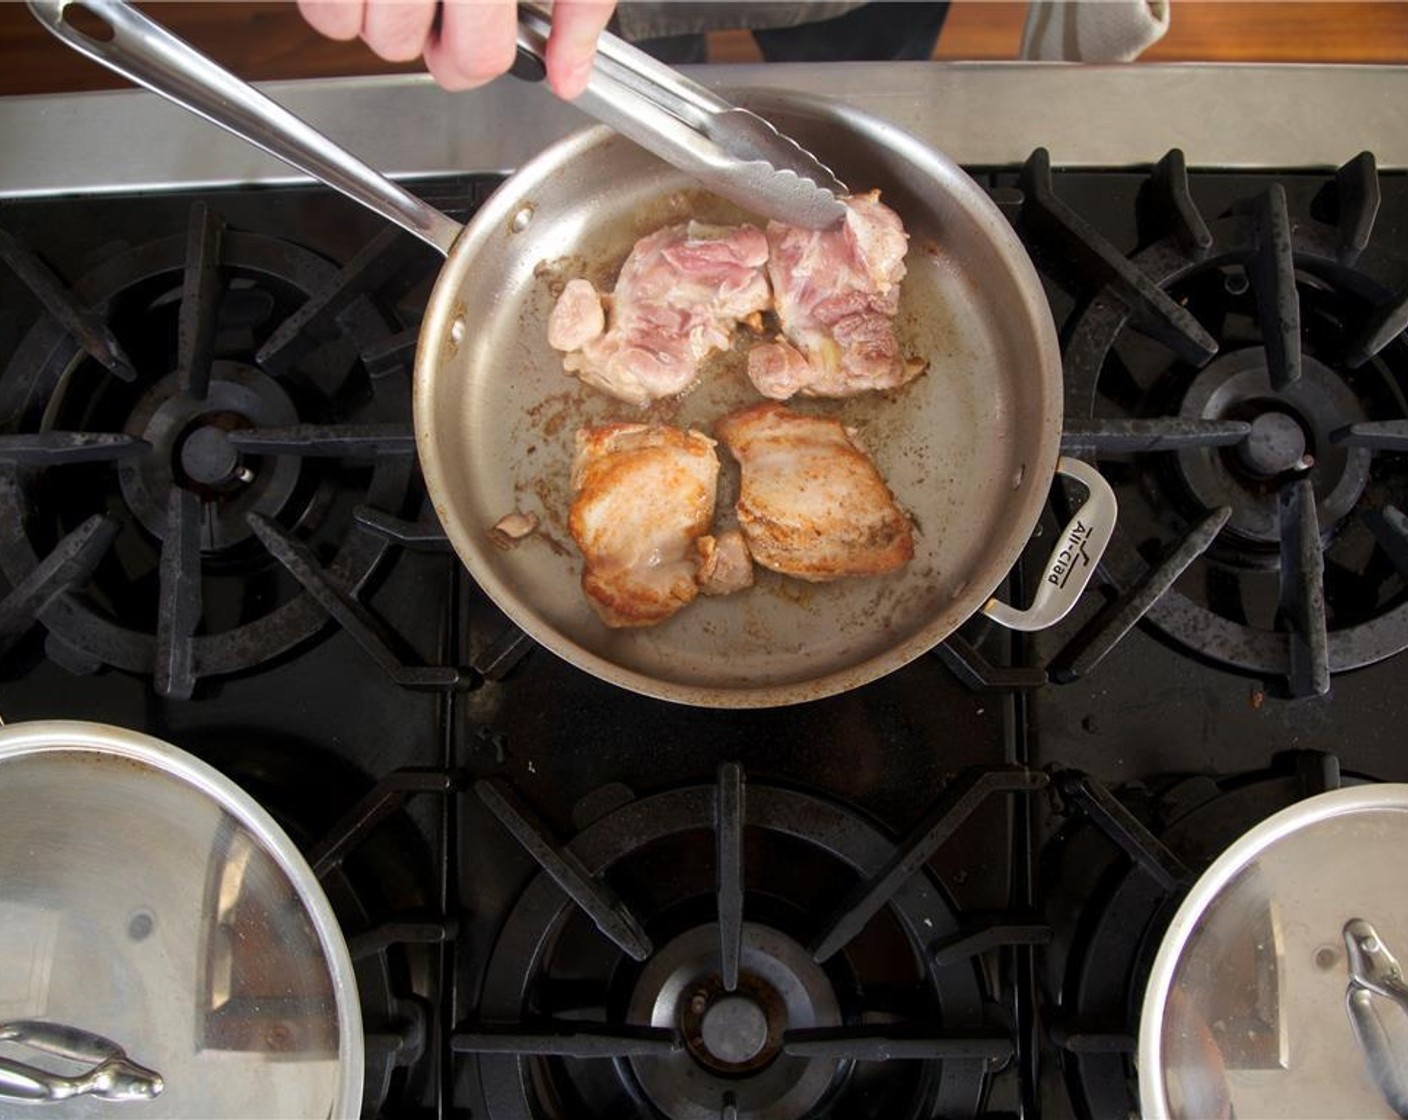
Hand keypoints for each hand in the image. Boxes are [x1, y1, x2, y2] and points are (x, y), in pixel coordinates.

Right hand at [297, 0, 617, 97]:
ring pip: (353, 29)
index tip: (486, 33)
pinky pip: (317, 9)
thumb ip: (581, 5)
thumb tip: (571, 76)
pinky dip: (336, 2)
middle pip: (403, 47)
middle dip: (426, 32)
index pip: (477, 57)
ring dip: (377, 13)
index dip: (481, 56)